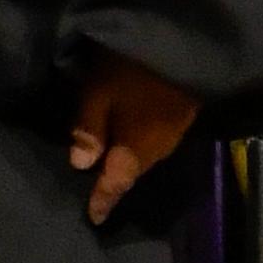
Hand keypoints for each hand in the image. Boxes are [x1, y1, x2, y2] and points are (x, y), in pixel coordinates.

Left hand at [67, 48, 198, 226]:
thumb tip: (79, 164)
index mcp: (136, 149)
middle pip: (132, 174)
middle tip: (97, 197)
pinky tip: (127, 144)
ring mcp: (173, 136)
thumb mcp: (99, 92)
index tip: (94, 218)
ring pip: (144, 160)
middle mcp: (158, 150)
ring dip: (126, 166)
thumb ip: (89, 129)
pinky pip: (154, 146)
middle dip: (114, 185)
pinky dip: (138, 150)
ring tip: (108, 171)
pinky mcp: (180, 121)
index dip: (104, 200)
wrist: (183, 45)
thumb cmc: (132, 68)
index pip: (117, 182)